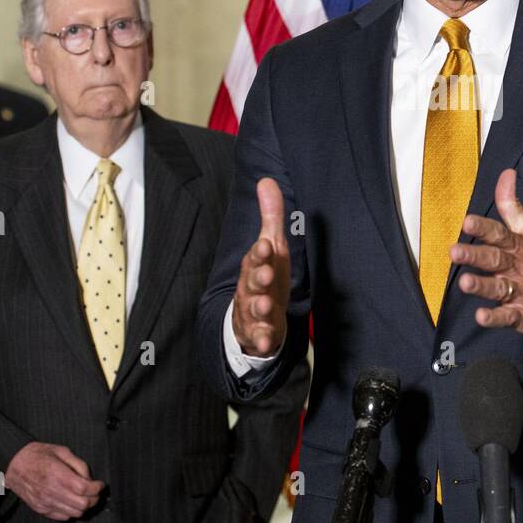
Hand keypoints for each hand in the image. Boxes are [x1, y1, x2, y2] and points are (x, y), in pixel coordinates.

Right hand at [5, 442, 104, 521]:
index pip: (84, 488)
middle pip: (82, 504)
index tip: (100, 484)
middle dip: (94, 498)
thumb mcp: (60, 450)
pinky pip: (63, 516)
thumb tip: (89, 477)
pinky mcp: (41, 508)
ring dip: (84, 506)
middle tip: (95, 491)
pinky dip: (72, 511)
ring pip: (74, 513)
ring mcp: (45, 502)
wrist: (13, 465)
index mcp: (57, 473)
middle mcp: (51, 490)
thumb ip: (78, 463)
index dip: (97, 488)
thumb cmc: (37, 455)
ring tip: (85, 497)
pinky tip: (72, 501)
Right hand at [232, 177, 289, 356]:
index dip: (261, 252)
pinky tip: (268, 342)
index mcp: (256, 265)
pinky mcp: (258, 332)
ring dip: (260, 308)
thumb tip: (266, 180)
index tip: (266, 245)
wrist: (252, 317)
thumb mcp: (271, 247)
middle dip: (258, 277)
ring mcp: (253, 311)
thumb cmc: (265, 276)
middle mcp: (251, 287)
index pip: (256, 256)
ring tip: (266, 307)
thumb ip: (270, 216)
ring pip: (254, 309)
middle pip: (252, 282)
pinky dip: (263, 340)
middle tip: (266, 274)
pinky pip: (259, 337)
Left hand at [452, 169, 522, 340]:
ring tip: (465, 283)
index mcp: (519, 246)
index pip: (500, 233)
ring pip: (499, 288)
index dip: (484, 228)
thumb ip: (512, 205)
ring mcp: (522, 292)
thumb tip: (506, 174)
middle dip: (475, 255)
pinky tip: (481, 317)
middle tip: (455, 252)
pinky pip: (509, 317)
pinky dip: (496, 318)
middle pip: (495, 260)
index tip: (467, 222)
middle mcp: (518, 267)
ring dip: (482, 286)